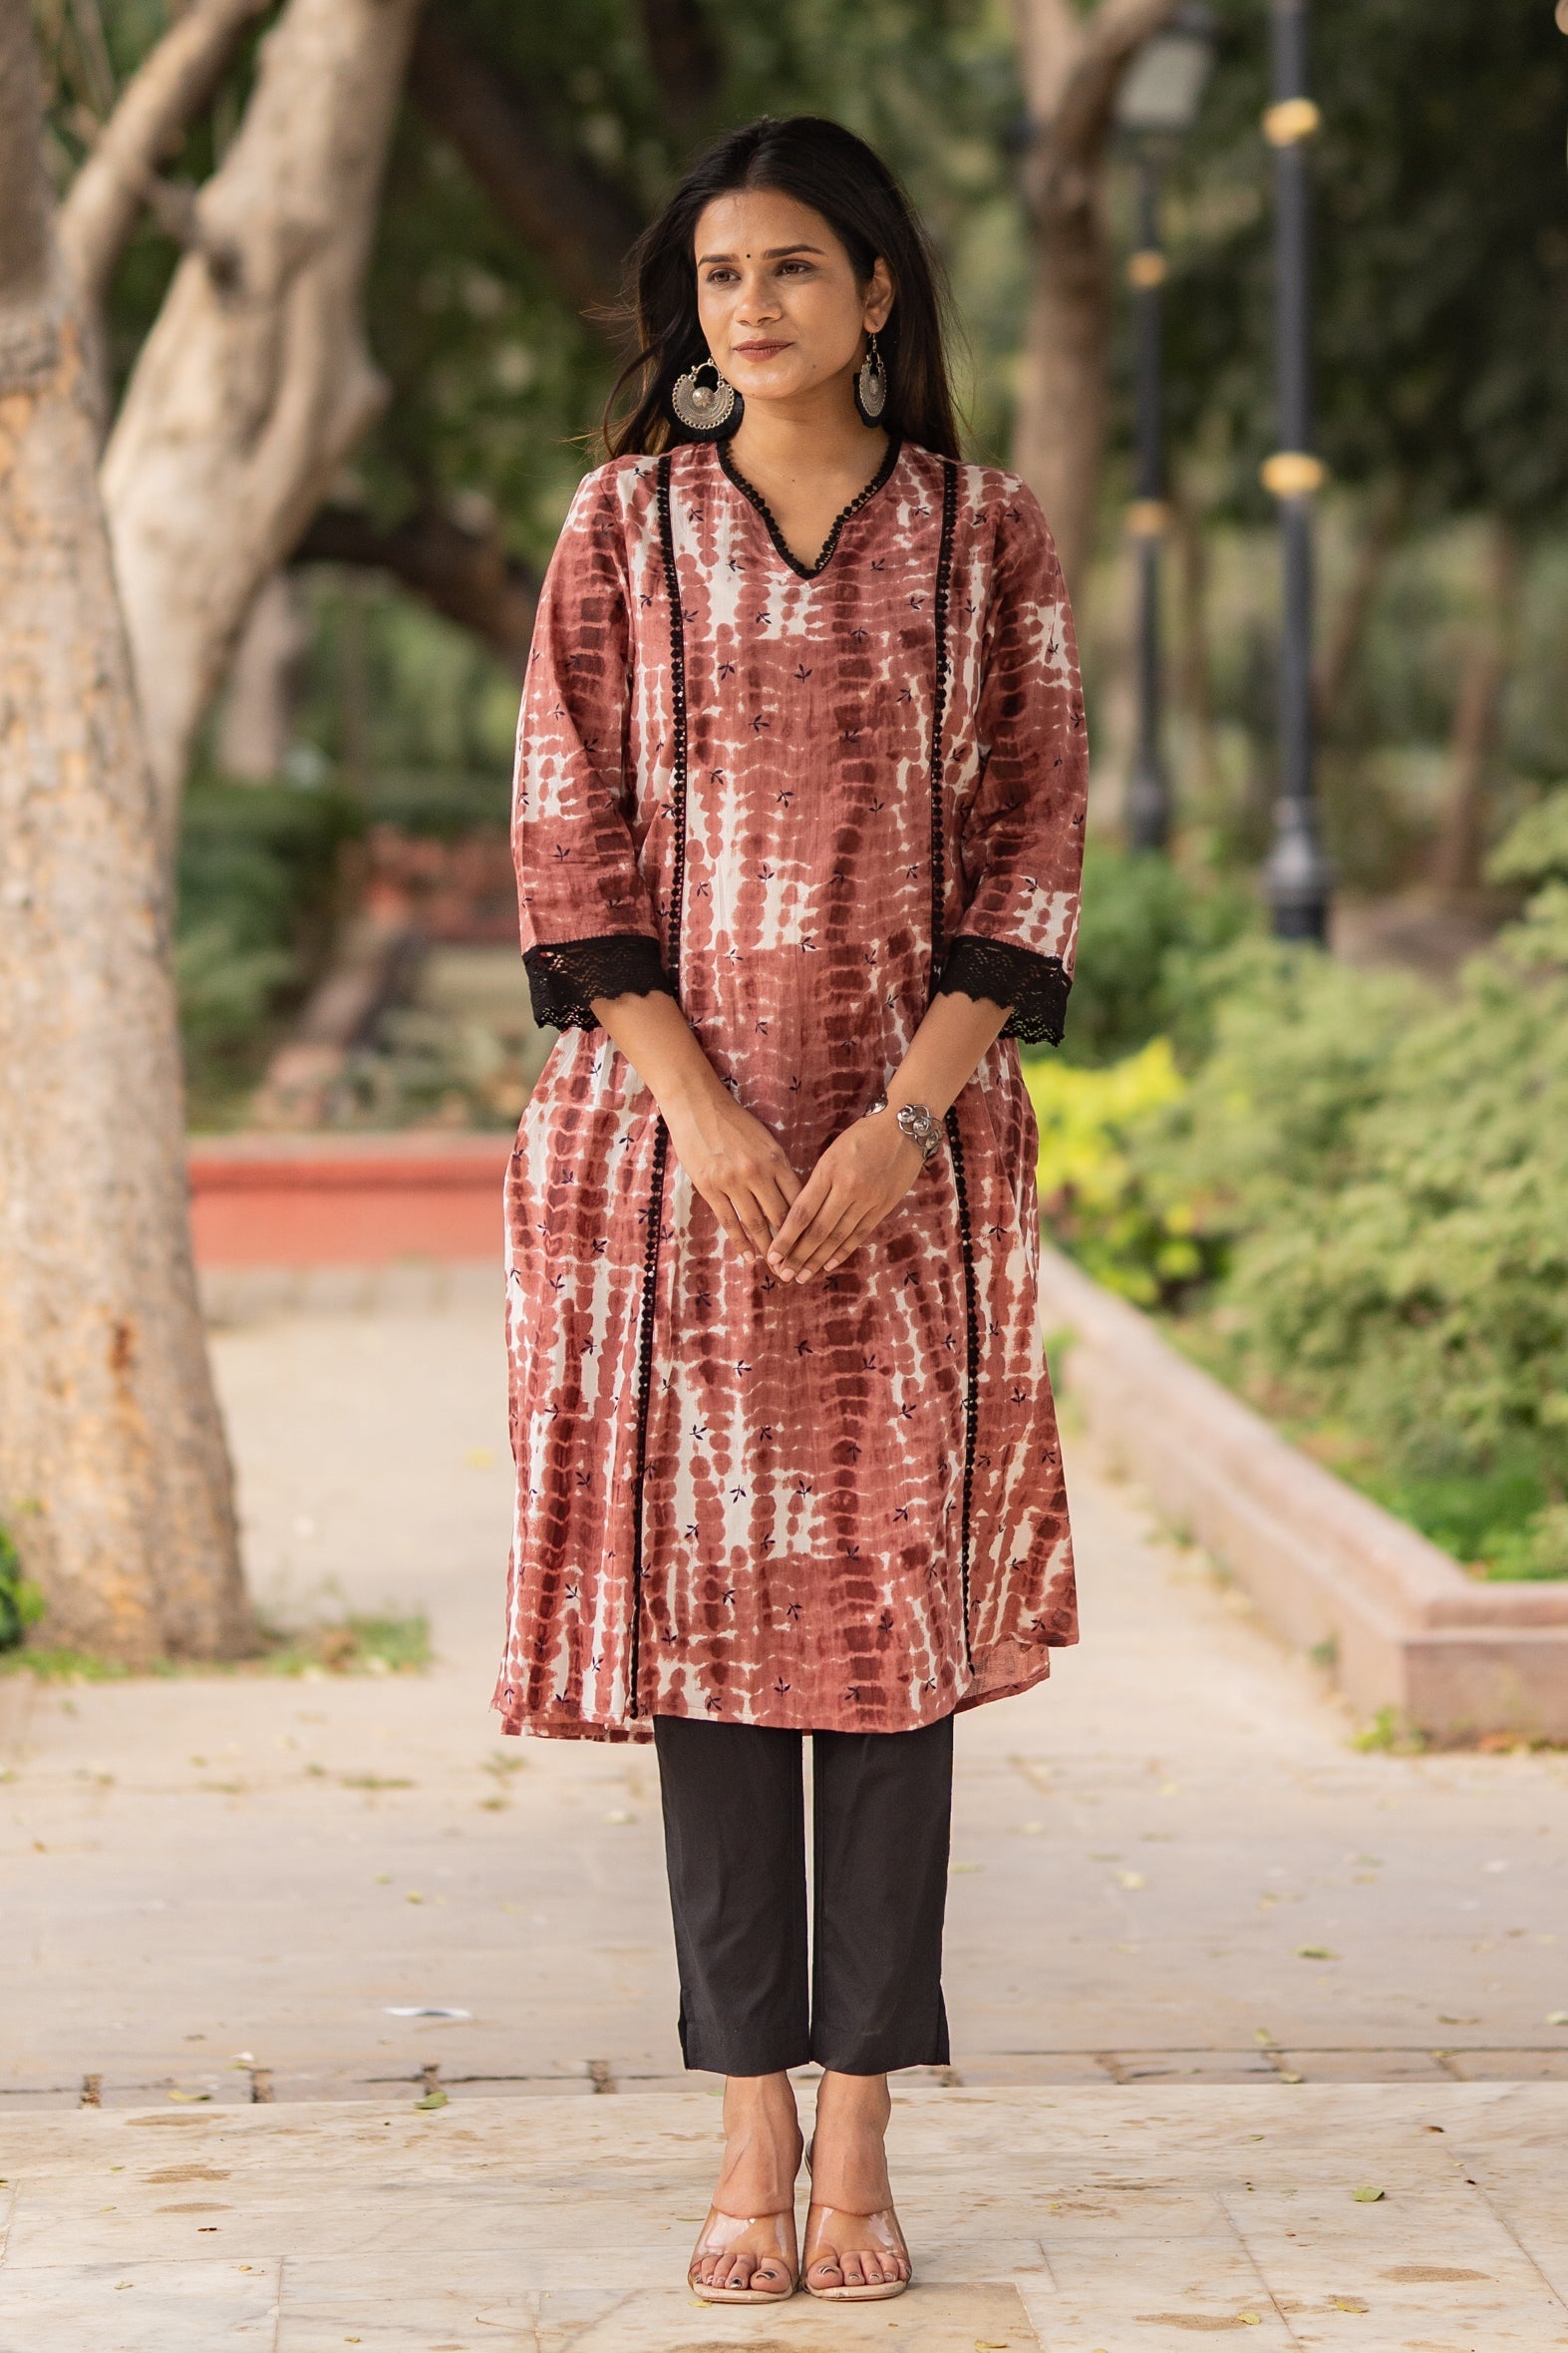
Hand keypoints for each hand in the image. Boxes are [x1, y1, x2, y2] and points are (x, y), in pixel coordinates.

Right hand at [663, 1085, 801, 1261]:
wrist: (697, 1105)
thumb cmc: (734, 1122)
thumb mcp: (765, 1140)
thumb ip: (778, 1168)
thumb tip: (793, 1198)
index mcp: (776, 1159)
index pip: (798, 1199)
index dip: (807, 1226)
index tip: (814, 1245)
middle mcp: (758, 1172)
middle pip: (780, 1216)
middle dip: (791, 1244)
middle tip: (799, 1266)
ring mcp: (733, 1181)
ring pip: (755, 1223)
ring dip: (767, 1248)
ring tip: (776, 1267)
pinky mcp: (710, 1187)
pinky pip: (729, 1221)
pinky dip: (740, 1242)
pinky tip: (748, 1256)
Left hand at [766, 1112, 923, 1282]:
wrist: (904, 1127)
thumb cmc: (862, 1136)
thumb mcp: (832, 1151)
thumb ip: (817, 1181)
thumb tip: (798, 1214)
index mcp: (829, 1171)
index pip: (802, 1212)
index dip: (786, 1238)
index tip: (772, 1255)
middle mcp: (848, 1188)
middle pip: (818, 1230)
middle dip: (798, 1256)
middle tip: (784, 1275)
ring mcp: (868, 1199)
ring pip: (838, 1237)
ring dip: (818, 1260)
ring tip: (802, 1275)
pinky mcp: (884, 1206)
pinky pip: (860, 1234)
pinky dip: (843, 1252)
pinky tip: (828, 1265)